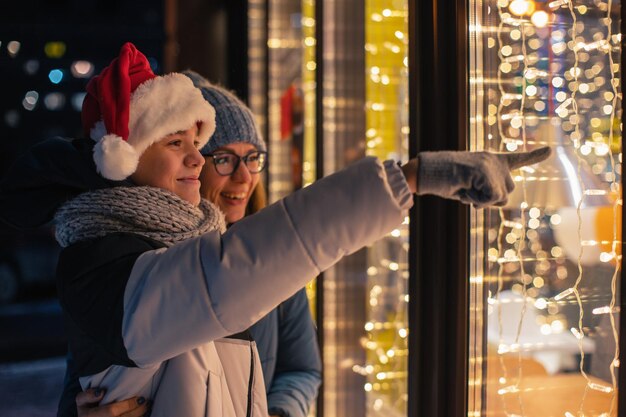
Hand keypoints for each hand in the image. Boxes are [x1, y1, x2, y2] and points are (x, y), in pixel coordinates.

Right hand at [77, 388, 149, 416]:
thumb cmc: (85, 411)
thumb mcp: (81, 401)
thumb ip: (87, 395)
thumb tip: (101, 392)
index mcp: (91, 416)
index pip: (112, 411)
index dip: (128, 405)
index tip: (139, 399)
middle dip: (138, 411)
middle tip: (147, 402)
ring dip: (140, 416)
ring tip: (147, 408)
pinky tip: (143, 414)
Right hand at [414, 147, 549, 207]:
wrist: (426, 172)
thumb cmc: (443, 180)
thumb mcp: (469, 187)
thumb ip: (488, 190)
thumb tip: (501, 196)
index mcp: (490, 161)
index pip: (516, 159)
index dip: (534, 156)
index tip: (550, 150)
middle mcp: (494, 160)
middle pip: (507, 191)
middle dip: (490, 198)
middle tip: (467, 190)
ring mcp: (490, 165)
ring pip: (501, 197)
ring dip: (482, 200)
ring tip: (464, 188)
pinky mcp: (485, 172)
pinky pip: (491, 198)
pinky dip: (477, 200)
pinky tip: (464, 189)